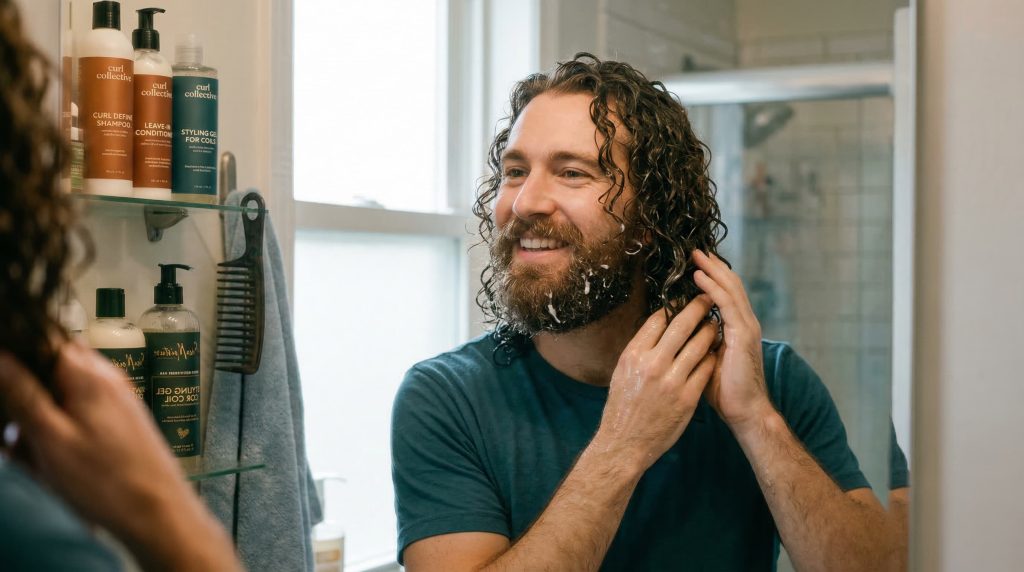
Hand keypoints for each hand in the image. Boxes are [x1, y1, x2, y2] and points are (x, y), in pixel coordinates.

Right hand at [0, 342, 239, 570]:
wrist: (158, 511)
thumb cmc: (108, 480)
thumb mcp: (50, 438)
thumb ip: (23, 393)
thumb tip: (2, 356)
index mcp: (88, 373)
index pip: (43, 338)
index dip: (17, 357)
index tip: (6, 387)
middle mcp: (107, 377)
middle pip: (51, 368)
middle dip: (26, 396)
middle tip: (19, 433)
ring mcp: (117, 398)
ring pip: (63, 395)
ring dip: (42, 420)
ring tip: (38, 455)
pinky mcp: (121, 420)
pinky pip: (80, 415)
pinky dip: (61, 433)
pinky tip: (56, 461)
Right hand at [595, 295, 718, 472]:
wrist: (625, 443)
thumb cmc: (622, 406)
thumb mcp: (622, 372)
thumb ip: (640, 349)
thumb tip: (657, 326)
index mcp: (633, 355)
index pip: (657, 320)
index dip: (672, 306)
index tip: (682, 299)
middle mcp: (652, 364)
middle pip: (681, 325)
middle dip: (697, 308)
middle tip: (708, 298)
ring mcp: (672, 381)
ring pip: (698, 345)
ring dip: (709, 331)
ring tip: (715, 323)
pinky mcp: (688, 397)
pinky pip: (705, 369)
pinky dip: (711, 357)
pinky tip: (714, 351)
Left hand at [692, 250, 775, 433]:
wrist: (744, 412)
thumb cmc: (724, 391)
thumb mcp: (706, 359)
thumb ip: (698, 342)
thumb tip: (678, 332)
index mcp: (736, 328)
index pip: (724, 294)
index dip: (712, 277)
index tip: (696, 263)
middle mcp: (744, 323)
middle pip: (729, 285)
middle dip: (712, 266)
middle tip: (695, 250)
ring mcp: (746, 327)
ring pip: (729, 289)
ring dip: (712, 270)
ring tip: (696, 256)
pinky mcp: (743, 334)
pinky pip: (727, 304)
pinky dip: (713, 288)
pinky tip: (700, 278)